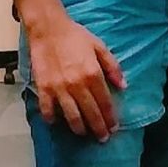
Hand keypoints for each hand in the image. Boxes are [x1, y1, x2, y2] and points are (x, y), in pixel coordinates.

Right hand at [27, 15, 127, 142]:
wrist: (49, 28)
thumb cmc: (75, 35)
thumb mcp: (99, 46)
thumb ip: (112, 67)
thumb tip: (123, 86)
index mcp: (93, 74)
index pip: (105, 103)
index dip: (110, 117)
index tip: (114, 127)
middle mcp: (77, 84)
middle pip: (91, 113)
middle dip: (98, 128)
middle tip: (102, 138)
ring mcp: (59, 88)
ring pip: (72, 116)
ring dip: (79, 128)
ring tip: (83, 133)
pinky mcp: (44, 87)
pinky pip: (47, 109)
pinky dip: (51, 118)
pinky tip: (55, 121)